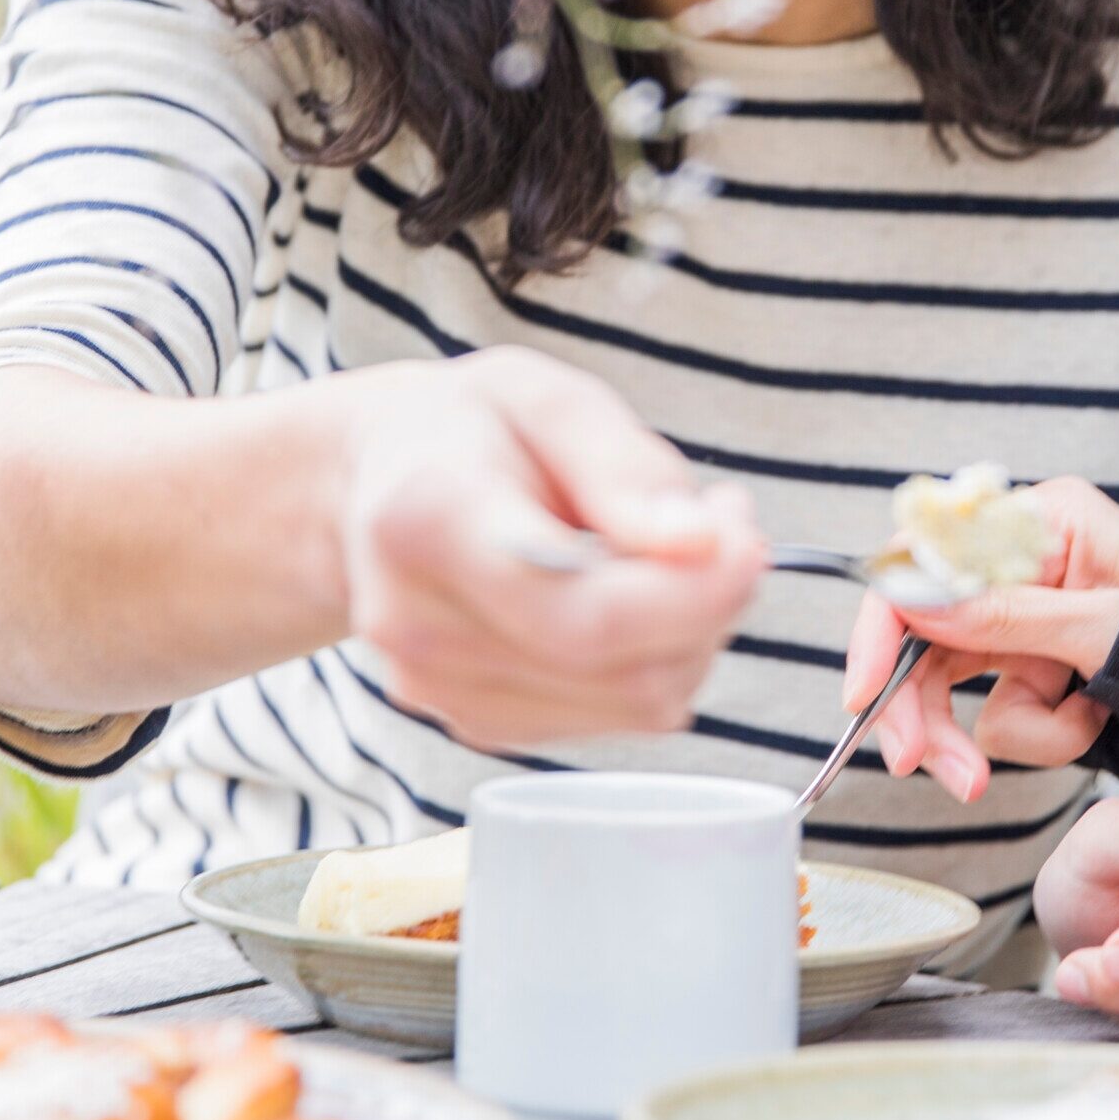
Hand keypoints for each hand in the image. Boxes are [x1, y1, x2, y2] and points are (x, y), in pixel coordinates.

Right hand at [338, 348, 763, 743]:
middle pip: (622, 671)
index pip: (588, 615)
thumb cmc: (470, 429)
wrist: (373, 484)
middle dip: (707, 604)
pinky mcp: (474, 721)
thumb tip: (704, 547)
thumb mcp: (546, 398)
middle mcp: (419, 629)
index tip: (745, 536)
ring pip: (632, 704)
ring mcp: (440, 690)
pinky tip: (628, 594)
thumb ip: (624, 469)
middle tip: (723, 524)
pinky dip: (649, 660)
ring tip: (667, 549)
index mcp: (428, 525)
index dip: (696, 593)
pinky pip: (612, 715)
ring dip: (687, 633)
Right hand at [840, 476, 1118, 800]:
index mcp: (1037, 524)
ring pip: (950, 685)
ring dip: (997, 734)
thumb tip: (911, 601)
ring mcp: (1023, 618)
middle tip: (919, 767)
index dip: (879, 626)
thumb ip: (1006, 616)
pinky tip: (1092, 721)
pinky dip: (1043, 734)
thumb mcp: (1107, 630)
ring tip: (1047, 750)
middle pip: (922, 634)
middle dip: (923, 709)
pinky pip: (1000, 713)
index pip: (925, 562)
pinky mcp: (1032, 667)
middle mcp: (1018, 564)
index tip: (862, 695)